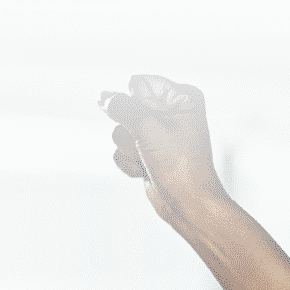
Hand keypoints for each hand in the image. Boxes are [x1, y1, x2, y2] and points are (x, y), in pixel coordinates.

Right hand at [98, 75, 228, 221]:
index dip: (137, 106)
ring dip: (130, 150)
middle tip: (153, 146)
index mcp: (182, 98)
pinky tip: (147, 172)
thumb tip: (101, 97)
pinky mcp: (147, 152)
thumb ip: (121, 108)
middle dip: (132, 131)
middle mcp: (170, 112)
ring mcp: (156, 134)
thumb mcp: (148, 128)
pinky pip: (121, 150)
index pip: (138, 85)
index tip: (156, 126)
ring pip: (119, 131)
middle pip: (125, 108)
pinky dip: (130, 163)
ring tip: (151, 161)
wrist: (188, 205)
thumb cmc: (179, 165)